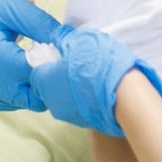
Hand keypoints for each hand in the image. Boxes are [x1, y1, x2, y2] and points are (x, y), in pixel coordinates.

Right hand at [0, 0, 60, 110]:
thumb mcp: (12, 7)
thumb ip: (42, 25)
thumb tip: (71, 40)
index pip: (38, 74)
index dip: (57, 63)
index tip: (64, 48)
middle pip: (37, 96)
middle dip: (51, 79)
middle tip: (53, 54)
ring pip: (31, 102)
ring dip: (40, 85)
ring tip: (39, 58)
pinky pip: (19, 102)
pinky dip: (28, 89)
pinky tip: (27, 68)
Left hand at [30, 25, 161, 135]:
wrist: (125, 98)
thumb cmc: (98, 66)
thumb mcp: (80, 40)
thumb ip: (63, 38)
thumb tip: (57, 37)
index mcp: (43, 82)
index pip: (35, 71)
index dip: (49, 61)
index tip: (64, 54)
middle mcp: (51, 103)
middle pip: (50, 85)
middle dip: (62, 75)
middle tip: (81, 63)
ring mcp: (69, 116)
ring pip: (66, 97)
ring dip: (76, 87)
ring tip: (95, 75)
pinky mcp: (86, 124)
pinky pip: (82, 106)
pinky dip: (88, 98)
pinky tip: (102, 89)